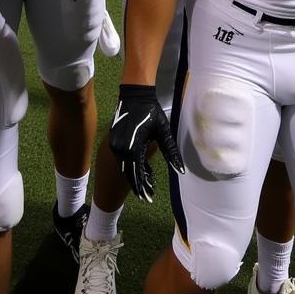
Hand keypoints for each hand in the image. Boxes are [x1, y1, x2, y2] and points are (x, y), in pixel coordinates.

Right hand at [109, 83, 184, 200]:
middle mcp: (120, 147)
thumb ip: (171, 153)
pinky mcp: (114, 140)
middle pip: (128, 171)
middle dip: (137, 185)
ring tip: (144, 187)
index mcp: (132, 146)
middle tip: (145, 197)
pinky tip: (138, 171)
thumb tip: (181, 170)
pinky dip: (129, 165)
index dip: (142, 186)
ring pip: (124, 166)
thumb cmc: (151, 112)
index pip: (137, 172)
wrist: (134, 95)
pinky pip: (122, 158)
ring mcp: (115, 144)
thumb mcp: (163, 132)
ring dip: (133, 176)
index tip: (147, 198)